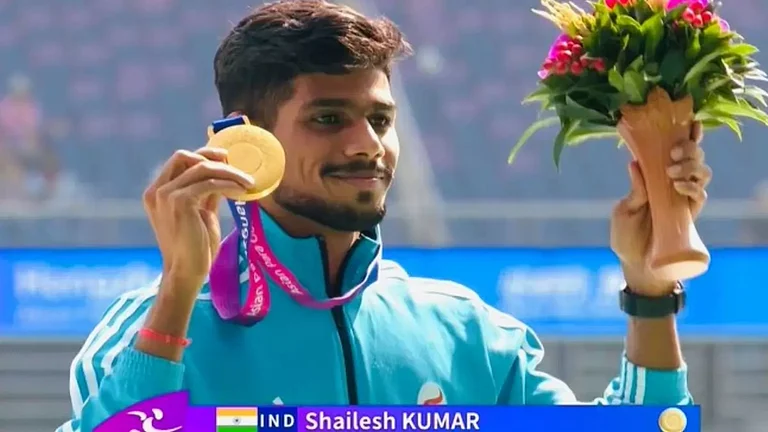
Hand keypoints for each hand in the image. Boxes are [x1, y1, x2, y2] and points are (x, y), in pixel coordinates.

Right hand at [143, 147, 254, 292]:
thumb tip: (223, 176)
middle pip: (184, 156)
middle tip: (235, 162)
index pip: (178, 160)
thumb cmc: (194, 247)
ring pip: (202, 168)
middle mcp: (157, 190)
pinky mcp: (180, 201)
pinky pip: (210, 183)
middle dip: (211, 155)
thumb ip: (206, 193)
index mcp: (157, 191)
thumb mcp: (200, 213)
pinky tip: (242, 190)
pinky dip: (229, 183)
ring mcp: (166, 194)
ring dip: (229, 171)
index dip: (203, 155)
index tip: (226, 159)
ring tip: (248, 181)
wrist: (186, 272)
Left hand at [610, 121, 711, 294]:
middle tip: (674, 152)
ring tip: (672, 172)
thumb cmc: (626, 236)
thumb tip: (634, 163)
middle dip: (688, 148)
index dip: (684, 135)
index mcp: (655, 177)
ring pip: (701, 172)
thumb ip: (634, 190)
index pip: (672, 151)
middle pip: (693, 156)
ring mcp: (683, 198)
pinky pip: (700, 195)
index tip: (690, 121)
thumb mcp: (624, 210)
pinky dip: (692, 187)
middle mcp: (672, 183)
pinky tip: (680, 186)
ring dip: (690, 166)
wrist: (636, 265)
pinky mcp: (690, 214)